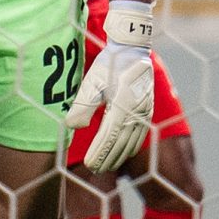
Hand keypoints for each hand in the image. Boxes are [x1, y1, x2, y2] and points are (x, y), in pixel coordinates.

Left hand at [65, 0, 155, 172]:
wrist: (133, 49)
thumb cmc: (110, 64)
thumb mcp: (92, 82)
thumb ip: (82, 105)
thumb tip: (71, 126)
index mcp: (122, 106)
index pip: (110, 137)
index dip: (99, 153)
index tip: (89, 164)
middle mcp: (136, 112)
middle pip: (121, 144)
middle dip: (108, 159)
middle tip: (94, 170)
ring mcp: (144, 112)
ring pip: (132, 142)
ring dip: (118, 156)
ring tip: (105, 166)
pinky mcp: (147, 110)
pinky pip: (140, 135)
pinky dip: (130, 147)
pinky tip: (122, 153)